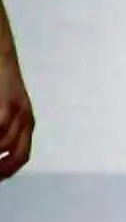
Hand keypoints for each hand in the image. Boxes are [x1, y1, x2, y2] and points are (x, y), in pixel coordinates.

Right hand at [0, 54, 32, 181]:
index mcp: (26, 122)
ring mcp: (18, 112)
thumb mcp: (1, 104)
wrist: (0, 50)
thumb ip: (1, 126)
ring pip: (2, 145)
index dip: (6, 172)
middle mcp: (26, 120)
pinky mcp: (7, 105)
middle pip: (15, 157)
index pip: (20, 157)